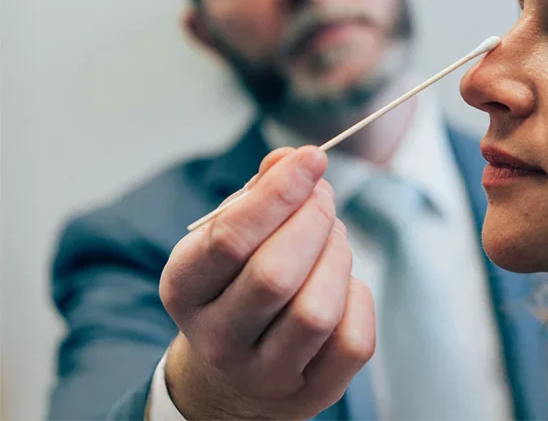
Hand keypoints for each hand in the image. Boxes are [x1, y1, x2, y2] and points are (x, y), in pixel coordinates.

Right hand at [159, 146, 375, 419]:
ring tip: (333, 238)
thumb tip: (290, 159)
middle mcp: (218, 339)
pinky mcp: (312, 393)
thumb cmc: (237, 285)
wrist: (233, 376)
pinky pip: (352, 340)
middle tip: (323, 197)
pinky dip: (359, 297)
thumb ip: (259, 192)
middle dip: (314, 220)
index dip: (278, 192)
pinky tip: (342, 285)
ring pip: (316, 311)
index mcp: (185, 290)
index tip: (312, 157)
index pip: (229, 240)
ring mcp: (265, 374)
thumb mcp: (230, 237)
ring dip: (337, 257)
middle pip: (276, 274)